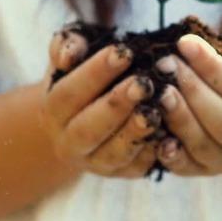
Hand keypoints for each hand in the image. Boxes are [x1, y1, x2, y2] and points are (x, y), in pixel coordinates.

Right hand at [40, 30, 158, 177]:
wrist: (85, 118)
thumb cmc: (83, 76)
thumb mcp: (72, 57)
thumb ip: (68, 46)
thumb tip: (71, 53)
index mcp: (53, 111)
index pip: (69, 93)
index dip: (95, 73)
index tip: (123, 52)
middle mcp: (68, 142)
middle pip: (88, 128)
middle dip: (117, 105)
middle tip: (143, 84)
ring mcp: (94, 163)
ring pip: (113, 154)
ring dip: (135, 133)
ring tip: (156, 110)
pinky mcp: (120, 174)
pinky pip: (136, 168)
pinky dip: (152, 153)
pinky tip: (168, 134)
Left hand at [154, 28, 221, 174]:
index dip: (213, 67)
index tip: (185, 42)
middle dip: (193, 90)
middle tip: (166, 64)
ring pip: (204, 145)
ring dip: (180, 117)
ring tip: (160, 91)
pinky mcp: (202, 172)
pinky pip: (186, 167)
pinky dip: (171, 154)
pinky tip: (157, 135)